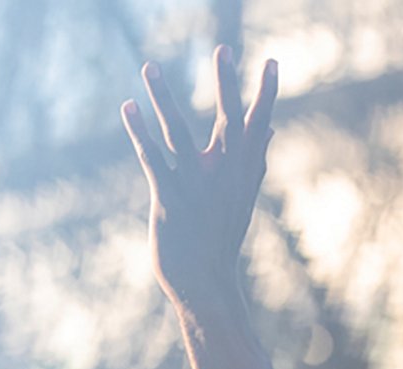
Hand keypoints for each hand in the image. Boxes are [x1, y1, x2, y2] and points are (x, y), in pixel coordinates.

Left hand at [120, 47, 277, 313]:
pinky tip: (129, 107)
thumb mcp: (241, 198)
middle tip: (223, 49)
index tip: (273, 62)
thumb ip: (253, 159)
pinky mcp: (169, 201)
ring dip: (164, 101)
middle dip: (225, 87)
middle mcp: (221, 178)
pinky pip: (154, 161)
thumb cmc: (220, 239)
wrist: (206, 285)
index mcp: (239, 174)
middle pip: (226, 125)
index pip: (256, 127)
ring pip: (180, 137)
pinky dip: (141, 134)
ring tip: (150, 67)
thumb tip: (268, 128)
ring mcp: (195, 189)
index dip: (265, 95)